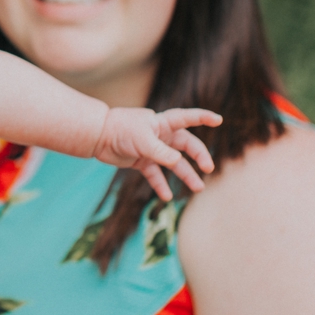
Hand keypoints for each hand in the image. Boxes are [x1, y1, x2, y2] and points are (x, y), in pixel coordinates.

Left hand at [94, 107, 221, 200]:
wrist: (96, 136)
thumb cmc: (120, 131)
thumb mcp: (142, 140)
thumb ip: (161, 152)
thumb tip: (178, 162)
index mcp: (162, 123)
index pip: (186, 118)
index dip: (202, 117)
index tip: (218, 119)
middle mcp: (160, 135)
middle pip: (185, 145)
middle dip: (199, 156)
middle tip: (208, 168)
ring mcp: (151, 149)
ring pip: (173, 163)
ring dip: (185, 175)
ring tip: (198, 188)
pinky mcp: (141, 161)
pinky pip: (155, 175)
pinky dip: (160, 185)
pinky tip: (167, 197)